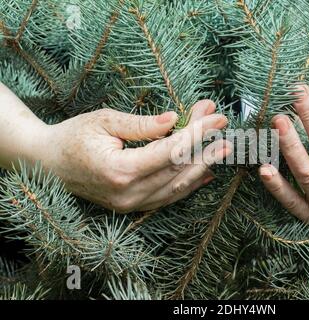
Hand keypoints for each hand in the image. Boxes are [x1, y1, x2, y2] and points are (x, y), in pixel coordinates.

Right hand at [36, 100, 230, 212]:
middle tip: (226, 130)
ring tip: (223, 149)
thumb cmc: (73, 136)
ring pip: (177, 186)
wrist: (47, 163)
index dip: (197, 132)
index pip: (171, 150)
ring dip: (203, 166)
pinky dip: (188, 184)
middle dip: (206, 147)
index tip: (216, 116)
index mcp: (120, 169)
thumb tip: (175, 120)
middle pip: (179, 168)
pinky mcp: (131, 206)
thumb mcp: (104, 121)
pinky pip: (167, 197)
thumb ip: (142, 125)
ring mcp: (130, 204)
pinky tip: (206, 173)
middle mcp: (128, 193)